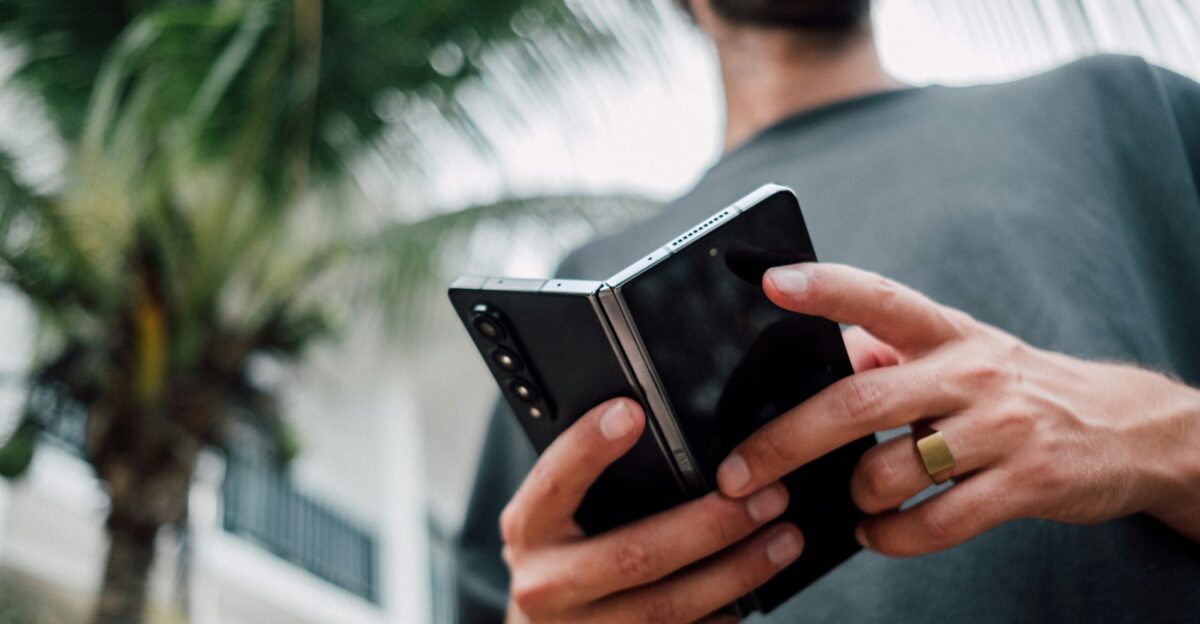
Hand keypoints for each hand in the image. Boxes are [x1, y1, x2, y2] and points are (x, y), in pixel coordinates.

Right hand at [501, 397, 802, 623]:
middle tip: (767, 495)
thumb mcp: (556, 515)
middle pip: (634, 555)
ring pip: (668, 608)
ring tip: (784, 539)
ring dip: (736, 573)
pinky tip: (754, 591)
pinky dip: (723, 616)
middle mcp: (546, 585)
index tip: (632, 411)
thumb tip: (651, 423)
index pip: (554, 480)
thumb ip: (589, 480)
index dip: (589, 446)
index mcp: (528, 529)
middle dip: (710, 524)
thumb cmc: (560, 555)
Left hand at [715, 263, 1199, 554]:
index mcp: (947, 332)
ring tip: (849, 501)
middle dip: (785, 442)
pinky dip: (890, 537)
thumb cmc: (1015, 389)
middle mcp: (971, 372)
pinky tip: (878, 532)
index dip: (824, 288)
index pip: (878, 298)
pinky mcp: (1025, 484)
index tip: (771, 282)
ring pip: (891, 471)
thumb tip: (820, 358)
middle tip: (738, 473)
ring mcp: (1001, 429)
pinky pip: (934, 524)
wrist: (1126, 429)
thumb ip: (890, 354)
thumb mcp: (960, 353)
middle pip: (858, 402)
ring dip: (853, 496)